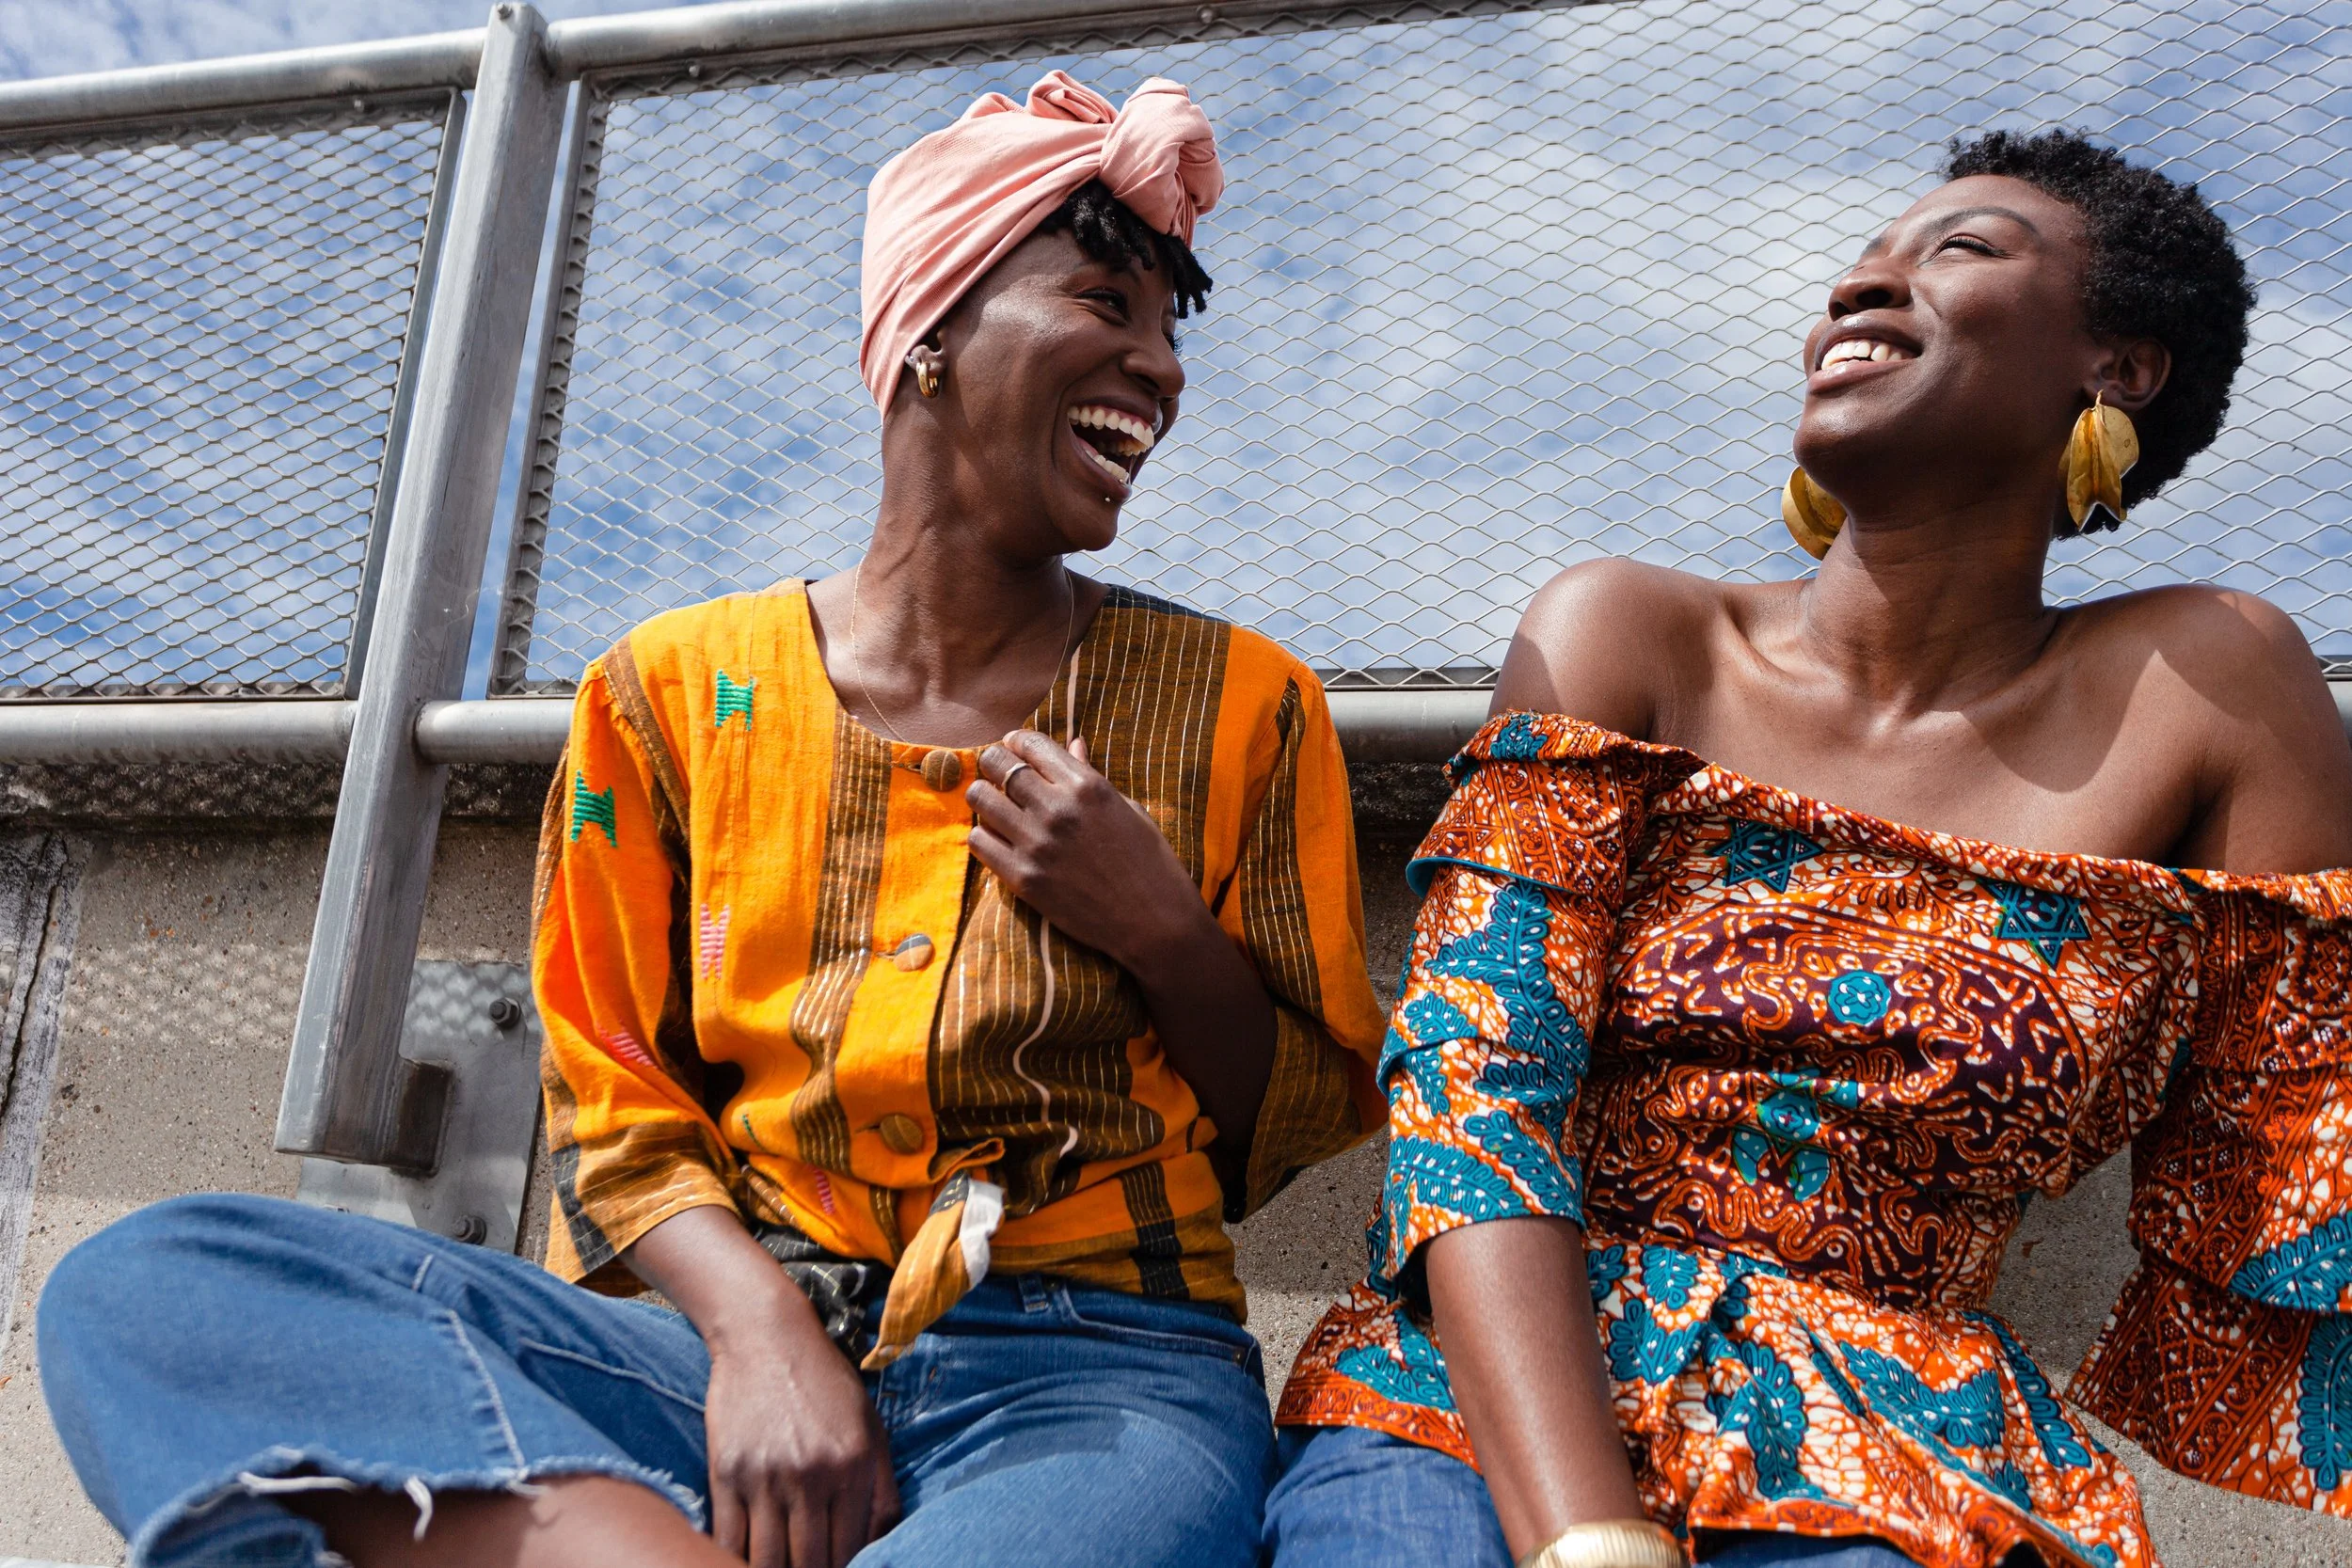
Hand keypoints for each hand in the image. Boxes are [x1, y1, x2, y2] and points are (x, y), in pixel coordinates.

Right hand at [703, 1325, 897, 1567]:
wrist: (767, 1336)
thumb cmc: (825, 1382)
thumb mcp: (871, 1427)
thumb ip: (881, 1489)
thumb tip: (881, 1544)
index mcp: (854, 1466)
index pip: (851, 1552)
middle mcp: (812, 1475)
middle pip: (810, 1564)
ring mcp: (766, 1476)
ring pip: (767, 1561)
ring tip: (778, 1567)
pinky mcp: (725, 1472)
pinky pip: (728, 1538)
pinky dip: (734, 1558)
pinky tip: (742, 1560)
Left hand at [966, 730, 1205, 973]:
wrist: (1154, 922)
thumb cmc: (1149, 862)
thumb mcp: (1126, 808)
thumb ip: (1090, 776)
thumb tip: (1072, 744)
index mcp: (1087, 786)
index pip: (1031, 744)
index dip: (1016, 741)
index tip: (1014, 748)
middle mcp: (1058, 809)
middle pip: (997, 764)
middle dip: (994, 764)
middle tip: (997, 775)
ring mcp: (1037, 844)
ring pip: (980, 799)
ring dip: (983, 797)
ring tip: (995, 807)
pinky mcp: (1023, 878)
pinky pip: (978, 841)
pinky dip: (983, 836)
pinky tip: (998, 839)